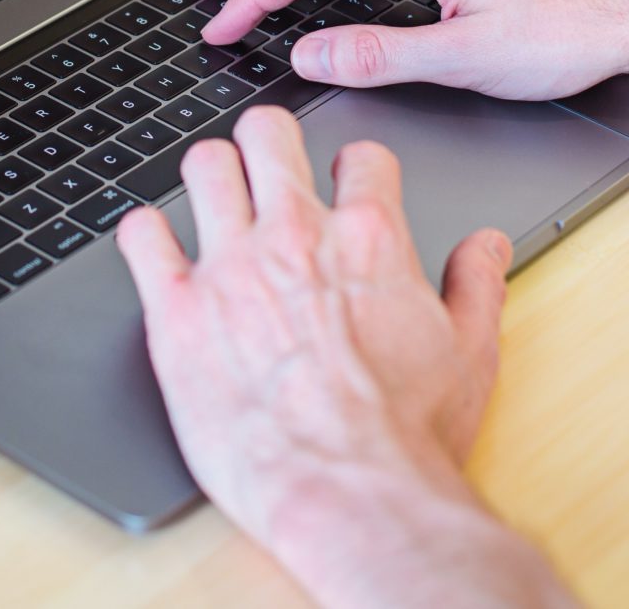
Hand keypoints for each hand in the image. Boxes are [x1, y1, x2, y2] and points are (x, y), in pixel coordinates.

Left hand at [119, 109, 559, 604]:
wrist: (350, 494)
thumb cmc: (408, 437)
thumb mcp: (471, 356)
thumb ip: (477, 287)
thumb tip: (486, 245)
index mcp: (368, 239)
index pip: (360, 156)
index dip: (356, 167)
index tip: (347, 185)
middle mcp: (296, 237)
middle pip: (268, 134)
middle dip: (267, 142)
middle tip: (265, 164)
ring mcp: (231, 269)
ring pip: (204, 166)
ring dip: (209, 175)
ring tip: (211, 196)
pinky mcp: (177, 313)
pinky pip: (142, 236)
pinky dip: (146, 234)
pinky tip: (156, 249)